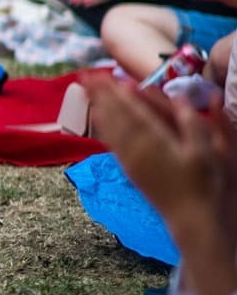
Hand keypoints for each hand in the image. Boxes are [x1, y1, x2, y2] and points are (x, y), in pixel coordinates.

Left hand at [85, 79, 229, 235]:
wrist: (193, 220)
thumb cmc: (205, 185)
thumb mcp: (208, 152)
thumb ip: (193, 124)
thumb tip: (180, 99)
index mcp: (157, 141)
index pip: (132, 109)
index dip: (118, 91)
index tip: (106, 74)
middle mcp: (138, 149)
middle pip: (116, 115)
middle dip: (102, 94)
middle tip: (87, 75)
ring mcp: (131, 161)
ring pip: (110, 128)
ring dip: (98, 106)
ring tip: (87, 90)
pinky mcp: (131, 170)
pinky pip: (112, 143)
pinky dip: (103, 127)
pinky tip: (97, 119)